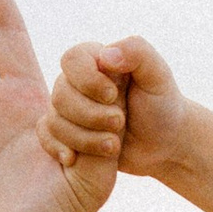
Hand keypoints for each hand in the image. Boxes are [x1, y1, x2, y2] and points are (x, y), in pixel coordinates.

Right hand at [43, 34, 190, 179]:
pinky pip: (46, 136)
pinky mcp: (69, 134)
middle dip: (90, 114)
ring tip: (114, 145)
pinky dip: (56, 147)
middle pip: (60, 94)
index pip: (71, 60)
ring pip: (55, 120)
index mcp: (96, 60)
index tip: (113, 95)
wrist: (166, 144)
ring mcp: (71, 109)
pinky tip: (73, 159)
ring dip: (84, 137)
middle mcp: (77, 83)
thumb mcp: (159, 75)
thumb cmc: (163, 106)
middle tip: (120, 122)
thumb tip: (105, 56)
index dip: (87, 80)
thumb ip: (137, 52)